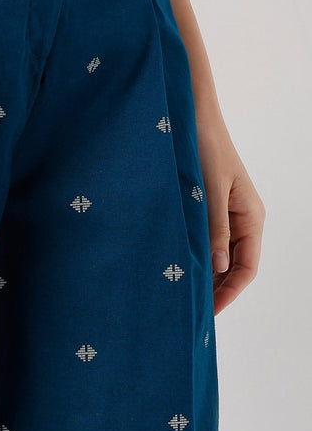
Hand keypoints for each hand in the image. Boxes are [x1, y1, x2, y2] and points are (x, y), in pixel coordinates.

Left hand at [196, 115, 264, 314]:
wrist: (192, 119)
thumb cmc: (205, 149)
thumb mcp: (210, 191)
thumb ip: (215, 229)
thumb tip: (219, 267)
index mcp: (250, 217)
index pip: (247, 267)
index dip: (230, 292)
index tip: (210, 311)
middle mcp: (241, 219)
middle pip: (235, 266)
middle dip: (217, 289)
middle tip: (192, 312)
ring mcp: (225, 214)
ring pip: (220, 255)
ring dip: (206, 275)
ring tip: (185, 296)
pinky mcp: (207, 207)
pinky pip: (207, 240)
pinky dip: (196, 256)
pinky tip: (180, 267)